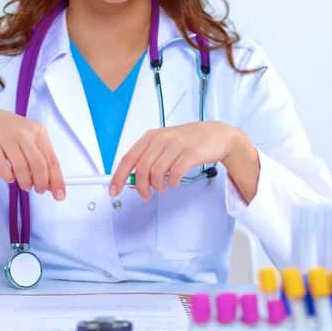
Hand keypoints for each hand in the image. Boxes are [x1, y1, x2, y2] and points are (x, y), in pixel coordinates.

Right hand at [0, 108, 65, 199]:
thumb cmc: (11, 132)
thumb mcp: (30, 138)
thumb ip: (41, 157)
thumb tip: (52, 184)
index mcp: (38, 131)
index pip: (52, 159)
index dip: (56, 179)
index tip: (59, 195)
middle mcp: (24, 132)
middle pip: (38, 164)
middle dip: (41, 183)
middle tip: (39, 190)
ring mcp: (6, 137)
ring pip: (21, 167)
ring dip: (25, 182)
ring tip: (26, 186)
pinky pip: (1, 166)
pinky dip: (8, 177)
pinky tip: (10, 178)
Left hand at [109, 121, 238, 200]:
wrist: (217, 135)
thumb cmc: (189, 141)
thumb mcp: (165, 144)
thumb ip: (149, 159)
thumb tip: (132, 180)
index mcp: (151, 137)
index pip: (129, 158)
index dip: (118, 175)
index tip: (113, 190)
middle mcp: (161, 138)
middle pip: (141, 168)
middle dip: (140, 187)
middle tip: (145, 195)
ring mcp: (176, 144)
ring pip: (156, 172)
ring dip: (157, 186)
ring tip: (162, 188)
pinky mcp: (191, 153)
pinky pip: (174, 174)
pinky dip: (172, 182)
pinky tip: (174, 182)